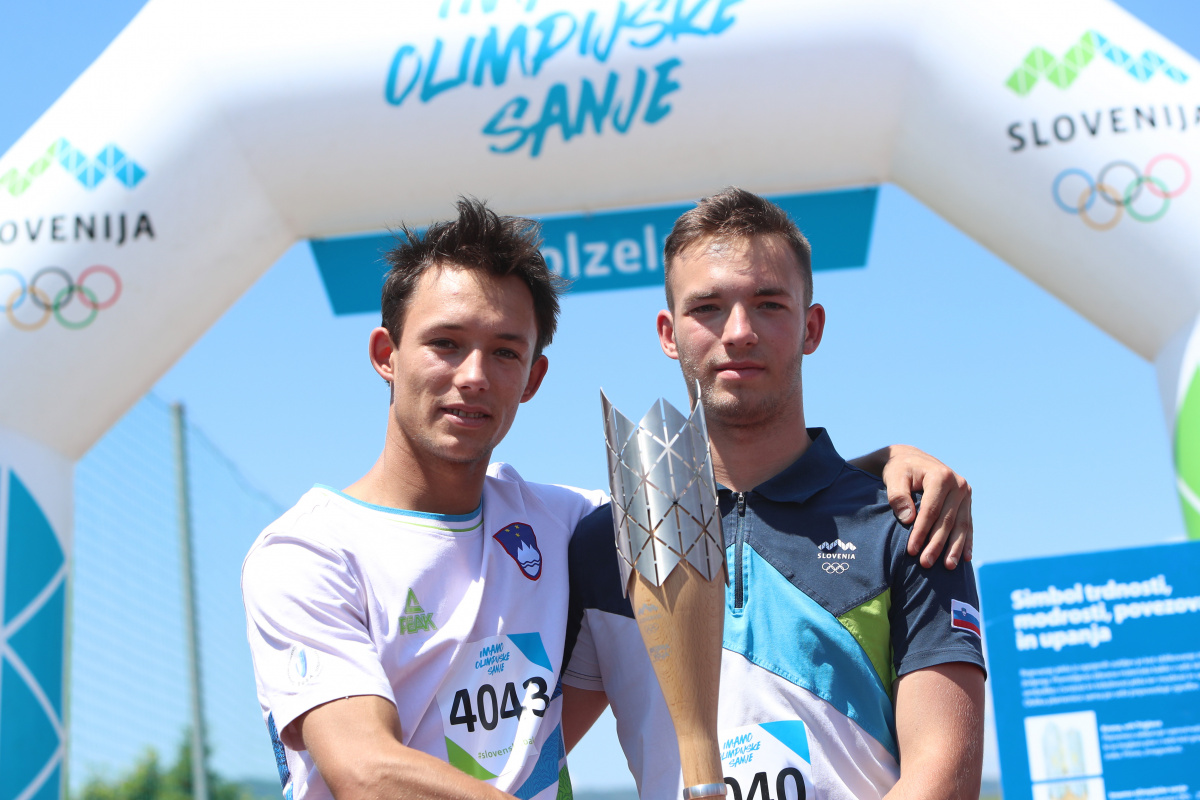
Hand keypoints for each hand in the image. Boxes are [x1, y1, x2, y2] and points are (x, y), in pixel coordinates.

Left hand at [879, 446, 972, 568]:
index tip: (911, 551)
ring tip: (947, 567)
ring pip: (961, 526)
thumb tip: (908, 519)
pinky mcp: (967, 502)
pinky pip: (968, 525)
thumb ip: (898, 496)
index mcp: (940, 476)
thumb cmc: (900, 470)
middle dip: (936, 544)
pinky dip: (966, 542)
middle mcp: (958, 485)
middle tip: (925, 564)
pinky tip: (965, 558)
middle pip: (947, 521)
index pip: (931, 510)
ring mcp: (965, 494)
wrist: (912, 460)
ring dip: (954, 548)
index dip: (921, 532)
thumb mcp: (894, 478)